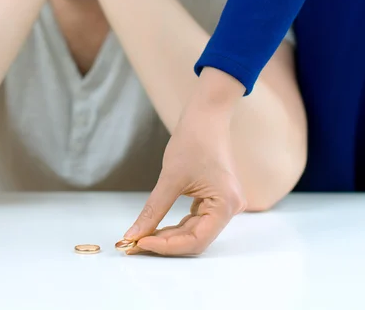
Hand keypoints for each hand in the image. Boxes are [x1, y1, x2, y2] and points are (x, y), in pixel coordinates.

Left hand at [124, 83, 245, 255]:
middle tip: (136, 243)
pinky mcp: (215, 199)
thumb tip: (134, 234)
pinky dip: (176, 225)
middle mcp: (230, 209)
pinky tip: (157, 227)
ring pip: (194, 231)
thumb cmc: (193, 141)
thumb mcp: (170, 178)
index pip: (196, 241)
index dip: (167, 246)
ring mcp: (223, 204)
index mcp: (225, 206)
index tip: (140, 244)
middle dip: (165, 242)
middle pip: (196, 239)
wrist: (205, 117)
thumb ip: (153, 210)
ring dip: (169, 236)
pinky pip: (195, 220)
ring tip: (142, 237)